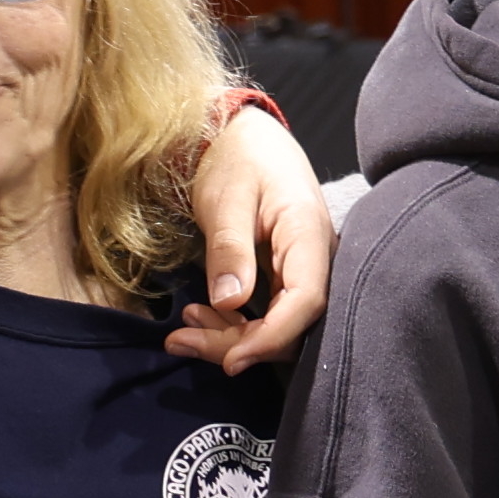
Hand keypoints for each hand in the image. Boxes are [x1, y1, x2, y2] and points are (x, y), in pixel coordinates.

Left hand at [178, 102, 338, 370]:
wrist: (243, 137)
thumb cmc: (237, 158)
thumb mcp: (226, 197)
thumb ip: (230, 248)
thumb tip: (229, 302)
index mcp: (308, 234)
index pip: (307, 301)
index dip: (271, 337)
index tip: (230, 359)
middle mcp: (316, 259)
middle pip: (292, 325)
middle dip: (239, 344)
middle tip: (182, 342)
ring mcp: (302, 271)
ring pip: (279, 326)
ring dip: (230, 338)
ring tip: (182, 331)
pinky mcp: (284, 278)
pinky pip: (268, 315)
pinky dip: (233, 325)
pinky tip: (200, 317)